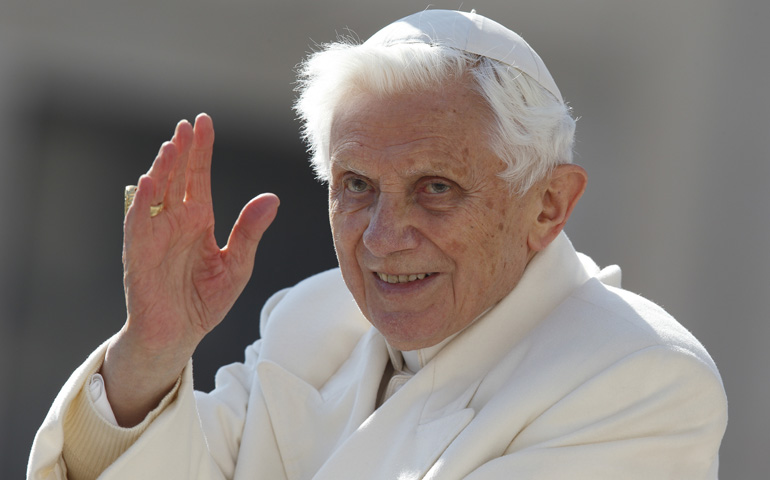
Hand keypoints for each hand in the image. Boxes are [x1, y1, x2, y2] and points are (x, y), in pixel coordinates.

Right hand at [103, 114, 278, 424]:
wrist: (179, 335)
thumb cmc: (205, 300)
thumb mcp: (237, 264)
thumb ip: (250, 231)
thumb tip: (272, 198)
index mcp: (200, 221)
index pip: (199, 177)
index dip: (202, 150)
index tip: (204, 122)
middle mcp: (176, 222)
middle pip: (177, 177)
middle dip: (182, 150)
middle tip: (188, 124)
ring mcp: (156, 235)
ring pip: (156, 194)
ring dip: (162, 169)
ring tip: (172, 145)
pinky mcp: (140, 254)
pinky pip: (139, 224)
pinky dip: (142, 203)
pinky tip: (149, 182)